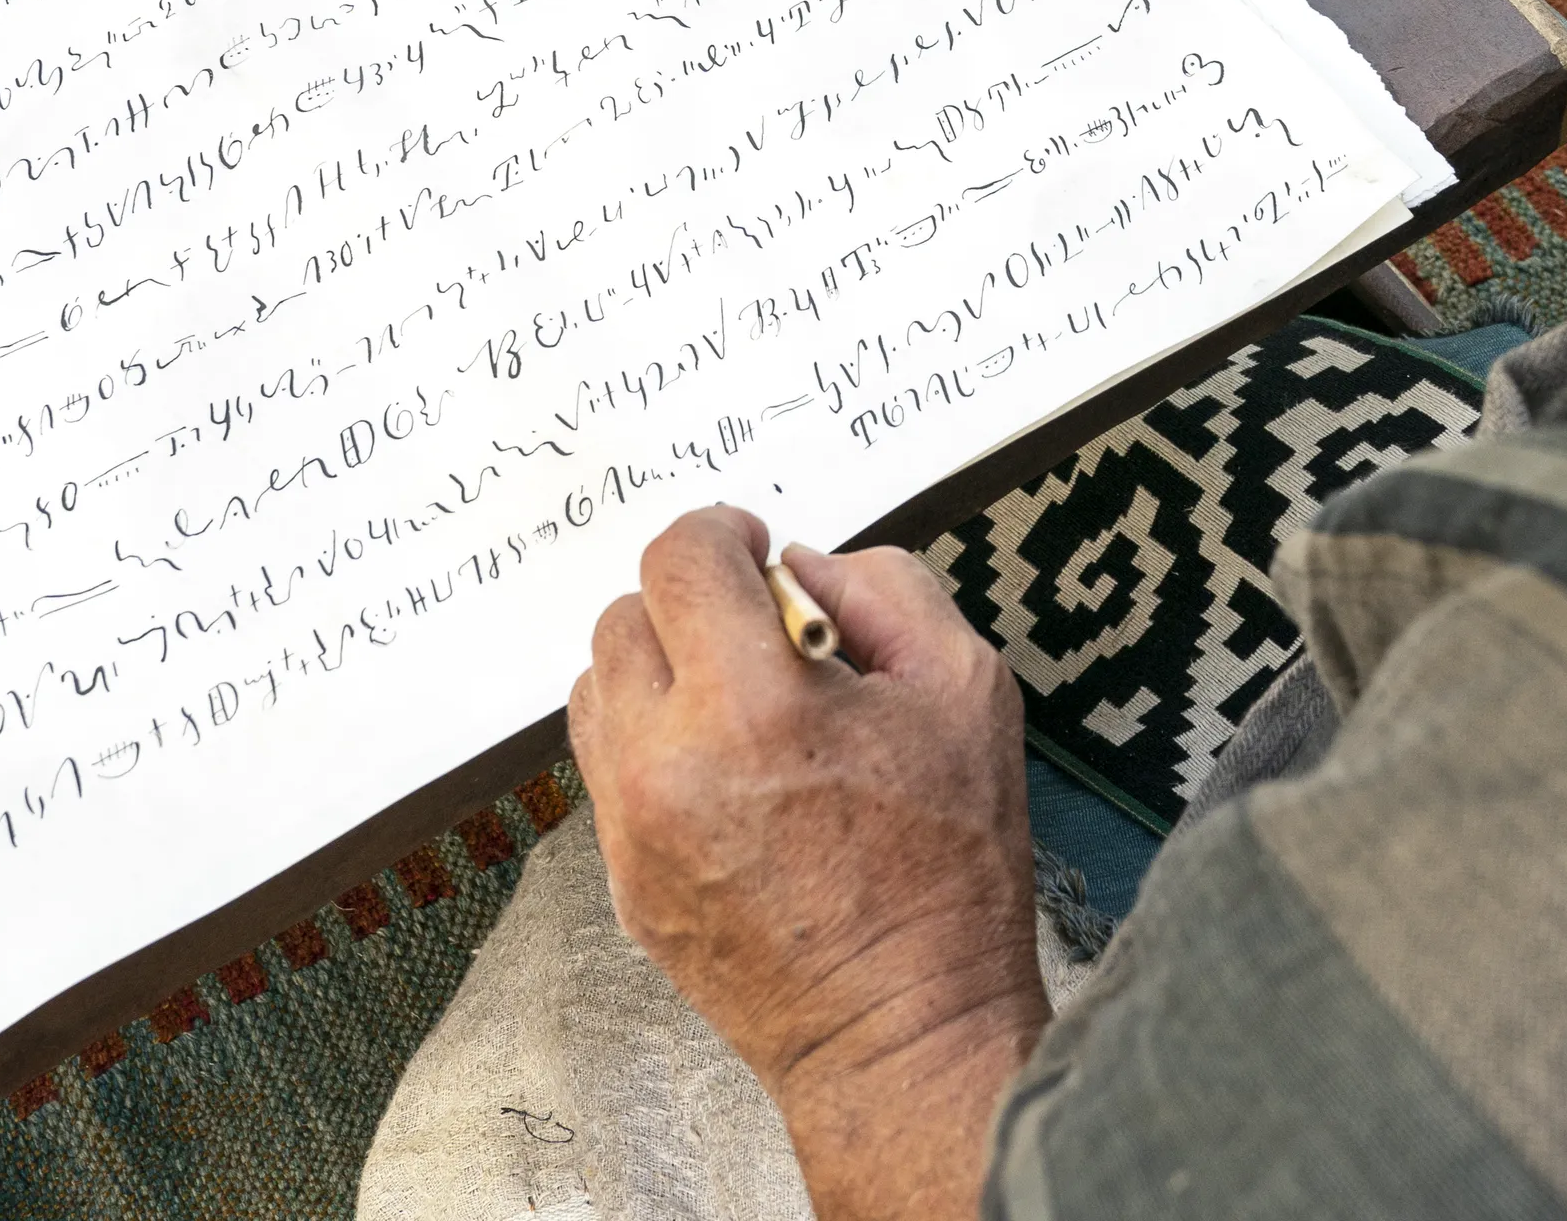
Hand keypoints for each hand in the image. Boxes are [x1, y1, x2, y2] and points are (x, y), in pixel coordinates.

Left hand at [568, 505, 1048, 1220]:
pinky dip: (654, 747)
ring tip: (738, 706)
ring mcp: (633, 831)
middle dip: (690, 605)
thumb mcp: (967, 690)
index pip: (679, 559)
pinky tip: (729, 777)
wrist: (905, 1034)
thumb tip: (802, 569)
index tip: (754, 549)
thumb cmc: (950, 873)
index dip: (721, 533)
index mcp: (753, 707)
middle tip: (760, 636)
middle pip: (623, 617)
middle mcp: (668, 765)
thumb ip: (885, 589)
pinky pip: (608, 771)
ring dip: (659, 673)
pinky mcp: (624, 883)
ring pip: (600, 691)